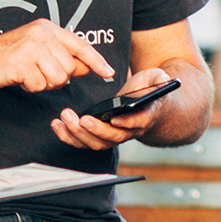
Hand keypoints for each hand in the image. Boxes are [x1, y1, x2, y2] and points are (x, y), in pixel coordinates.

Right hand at [0, 19, 114, 92]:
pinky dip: (31, 87)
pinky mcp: (23, 62)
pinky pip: (41, 85)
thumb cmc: (4, 59)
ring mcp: (32, 46)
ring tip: (26, 74)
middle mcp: (41, 33)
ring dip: (43, 83)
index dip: (96, 60)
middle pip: (70, 67)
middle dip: (56, 78)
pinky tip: (18, 78)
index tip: (109, 72)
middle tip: (35, 73)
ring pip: (58, 78)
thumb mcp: (36, 51)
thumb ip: (61, 57)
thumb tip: (87, 66)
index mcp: (46, 28)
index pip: (79, 44)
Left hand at [51, 67, 172, 149]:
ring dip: (78, 134)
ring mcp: (113, 135)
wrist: (146, 104)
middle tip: (83, 118)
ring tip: (65, 118)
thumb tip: (162, 81)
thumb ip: (160, 78)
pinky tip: (58, 124)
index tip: (115, 119)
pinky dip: (69, 136)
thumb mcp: (157, 78)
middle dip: (96, 130)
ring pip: (96, 143)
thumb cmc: (149, 90)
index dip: (127, 123)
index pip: (138, 123)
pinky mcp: (99, 135)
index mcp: (145, 116)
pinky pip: (83, 141)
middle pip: (113, 138)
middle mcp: (129, 131)